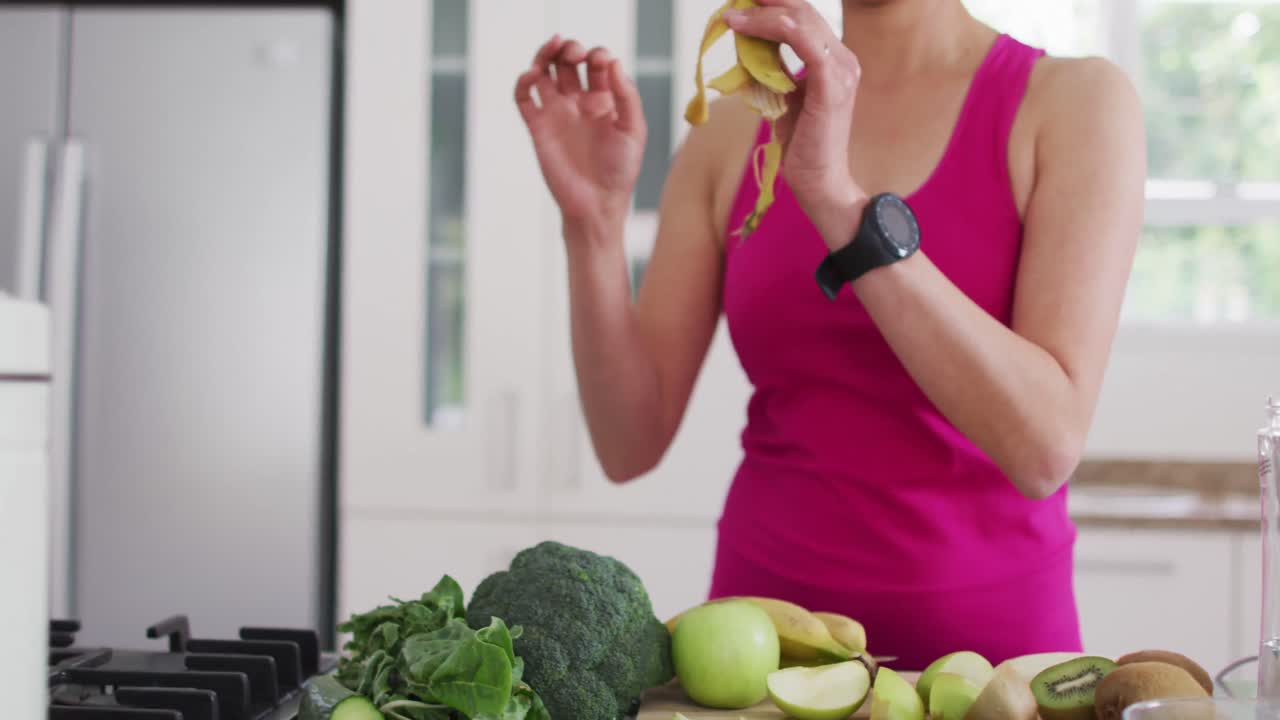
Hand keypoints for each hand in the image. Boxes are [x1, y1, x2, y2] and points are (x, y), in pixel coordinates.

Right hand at [515, 36, 646, 237]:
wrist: (597, 205)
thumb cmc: (621, 171)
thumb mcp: (633, 130)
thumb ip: (626, 95)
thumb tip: (613, 61)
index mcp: (604, 101)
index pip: (596, 64)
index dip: (597, 54)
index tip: (600, 60)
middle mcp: (578, 103)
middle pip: (568, 62)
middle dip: (570, 49)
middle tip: (574, 52)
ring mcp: (556, 113)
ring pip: (543, 73)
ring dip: (544, 55)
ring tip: (552, 48)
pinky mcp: (538, 127)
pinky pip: (523, 98)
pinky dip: (523, 81)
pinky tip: (533, 75)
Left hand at [722, 0, 867, 249]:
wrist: (820, 182)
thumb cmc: (802, 146)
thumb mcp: (784, 99)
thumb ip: (774, 71)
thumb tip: (750, 48)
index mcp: (835, 60)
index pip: (804, 17)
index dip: (772, 7)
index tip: (740, 7)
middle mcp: (843, 58)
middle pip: (803, 10)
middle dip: (765, 3)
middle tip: (732, 5)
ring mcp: (841, 68)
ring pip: (799, 19)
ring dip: (761, 13)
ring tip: (731, 15)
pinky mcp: (831, 83)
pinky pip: (801, 39)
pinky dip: (770, 28)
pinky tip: (745, 28)